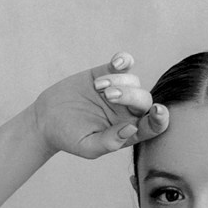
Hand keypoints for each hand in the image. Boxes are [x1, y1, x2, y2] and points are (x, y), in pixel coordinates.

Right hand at [30, 53, 168, 161]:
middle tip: (108, 95)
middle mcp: (127, 111)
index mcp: (128, 131)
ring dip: (118, 81)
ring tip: (97, 87)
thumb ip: (110, 142)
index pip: (153, 126)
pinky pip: (124, 64)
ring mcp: (119, 91)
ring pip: (134, 81)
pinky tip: (116, 62)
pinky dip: (124, 60)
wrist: (47, 118)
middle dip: (130, 95)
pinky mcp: (107, 73)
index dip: (160, 119)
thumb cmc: (68, 137)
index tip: (158, 110)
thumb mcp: (87, 146)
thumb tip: (132, 128)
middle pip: (144, 100)